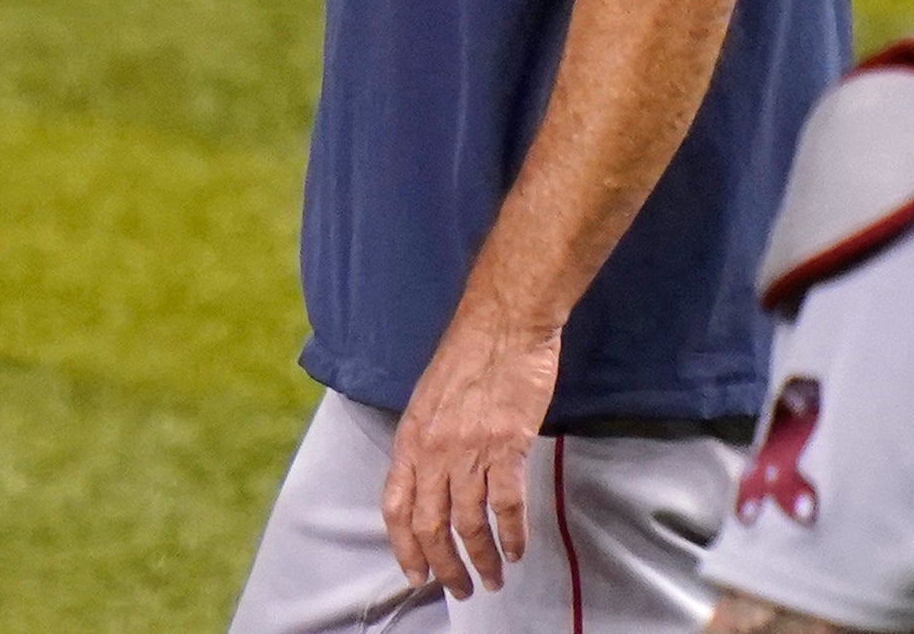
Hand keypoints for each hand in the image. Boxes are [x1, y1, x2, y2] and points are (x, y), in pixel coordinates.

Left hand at [380, 307, 561, 597]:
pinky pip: (507, 506)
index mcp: (410, 438)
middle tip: (459, 588)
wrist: (502, 324)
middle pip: (430, 525)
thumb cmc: (467, 355)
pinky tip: (517, 550)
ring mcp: (469, 451)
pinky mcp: (506, 448)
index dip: (404, 547)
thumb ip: (425, 441)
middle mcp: (433, 450)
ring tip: (493, 578)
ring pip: (469, 524)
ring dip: (481, 559)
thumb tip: (428, 482)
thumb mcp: (428, 399)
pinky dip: (512, 535)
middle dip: (443, 566)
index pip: (395, 507)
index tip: (417, 574)